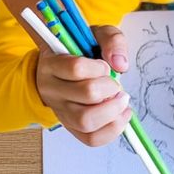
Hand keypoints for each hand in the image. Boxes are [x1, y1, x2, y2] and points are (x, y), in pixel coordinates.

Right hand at [35, 24, 133, 145]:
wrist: (65, 68)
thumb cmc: (81, 51)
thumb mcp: (96, 34)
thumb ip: (112, 40)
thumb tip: (120, 64)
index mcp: (52, 64)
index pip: (76, 68)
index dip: (99, 67)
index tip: (104, 65)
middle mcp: (51, 90)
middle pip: (86, 95)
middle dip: (110, 88)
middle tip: (115, 84)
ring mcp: (60, 111)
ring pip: (85, 121)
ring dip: (112, 111)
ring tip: (121, 100)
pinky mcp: (71, 128)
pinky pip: (90, 139)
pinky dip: (112, 130)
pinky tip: (122, 115)